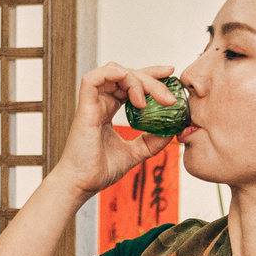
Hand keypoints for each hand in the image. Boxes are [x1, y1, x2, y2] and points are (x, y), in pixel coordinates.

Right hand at [50, 63, 179, 197]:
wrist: (82, 184)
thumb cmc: (100, 170)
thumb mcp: (136, 153)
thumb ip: (152, 141)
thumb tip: (173, 130)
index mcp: (109, 109)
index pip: (130, 83)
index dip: (150, 75)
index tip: (170, 74)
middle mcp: (100, 102)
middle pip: (127, 74)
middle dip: (151, 79)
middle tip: (169, 97)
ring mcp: (92, 102)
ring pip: (115, 72)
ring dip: (137, 80)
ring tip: (148, 102)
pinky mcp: (84, 106)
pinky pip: (94, 78)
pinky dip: (115, 76)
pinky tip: (134, 94)